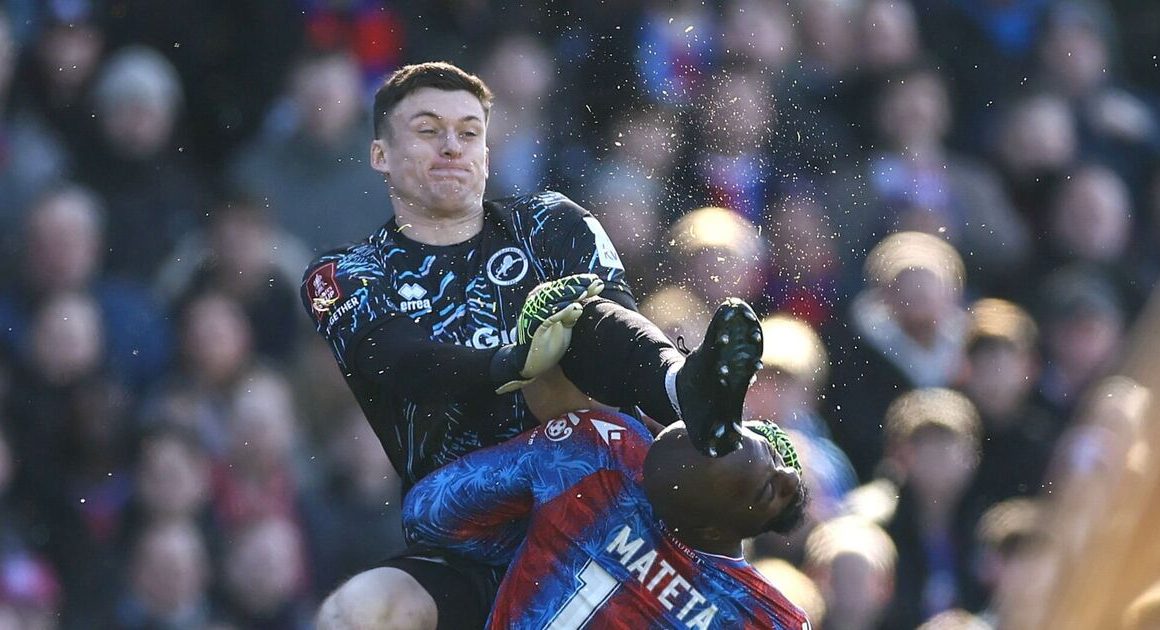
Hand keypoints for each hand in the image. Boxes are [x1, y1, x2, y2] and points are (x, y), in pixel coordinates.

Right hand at [493, 274, 604, 393]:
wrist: (531, 362)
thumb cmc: (548, 342)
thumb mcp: (565, 326)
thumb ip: (572, 314)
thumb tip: (580, 305)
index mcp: (546, 300)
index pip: (564, 287)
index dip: (581, 283)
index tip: (597, 281)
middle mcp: (538, 303)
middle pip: (559, 290)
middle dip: (577, 285)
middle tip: (594, 283)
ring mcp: (534, 314)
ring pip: (552, 300)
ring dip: (569, 295)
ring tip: (584, 292)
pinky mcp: (533, 327)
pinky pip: (546, 317)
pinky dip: (559, 311)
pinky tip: (571, 307)